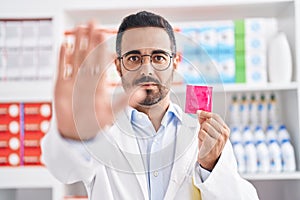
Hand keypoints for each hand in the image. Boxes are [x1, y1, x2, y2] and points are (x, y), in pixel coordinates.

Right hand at [54, 22, 143, 139]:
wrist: (77, 134)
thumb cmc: (95, 124)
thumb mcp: (112, 112)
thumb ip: (125, 101)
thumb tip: (143, 91)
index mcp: (99, 84)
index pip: (101, 62)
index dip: (102, 48)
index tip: (105, 35)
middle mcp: (87, 80)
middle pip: (88, 55)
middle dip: (90, 40)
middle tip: (92, 23)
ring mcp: (74, 81)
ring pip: (76, 57)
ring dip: (77, 43)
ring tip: (79, 28)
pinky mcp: (61, 86)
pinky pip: (62, 68)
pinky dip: (63, 57)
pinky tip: (64, 44)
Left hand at [197, 110, 229, 170]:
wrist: (210, 160)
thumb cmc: (210, 145)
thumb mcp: (210, 132)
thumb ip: (205, 122)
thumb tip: (200, 112)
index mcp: (225, 130)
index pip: (216, 116)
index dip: (206, 113)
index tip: (199, 112)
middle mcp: (224, 134)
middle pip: (209, 121)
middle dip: (203, 126)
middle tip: (204, 133)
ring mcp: (219, 139)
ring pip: (204, 126)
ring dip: (201, 132)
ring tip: (204, 139)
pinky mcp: (211, 143)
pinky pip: (201, 133)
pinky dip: (199, 137)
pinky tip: (203, 142)